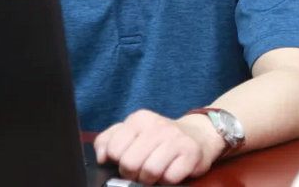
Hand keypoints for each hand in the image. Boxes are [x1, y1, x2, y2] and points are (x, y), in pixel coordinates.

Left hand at [94, 109, 224, 184]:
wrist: (197, 134)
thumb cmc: (159, 137)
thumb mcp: (132, 131)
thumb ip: (109, 140)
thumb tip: (101, 157)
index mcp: (138, 119)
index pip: (114, 149)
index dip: (118, 161)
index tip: (127, 159)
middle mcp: (156, 125)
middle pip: (130, 163)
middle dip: (134, 173)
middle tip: (142, 169)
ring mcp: (175, 138)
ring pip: (149, 172)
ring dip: (151, 178)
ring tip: (156, 170)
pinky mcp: (191, 153)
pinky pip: (170, 178)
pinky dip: (168, 180)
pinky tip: (171, 170)